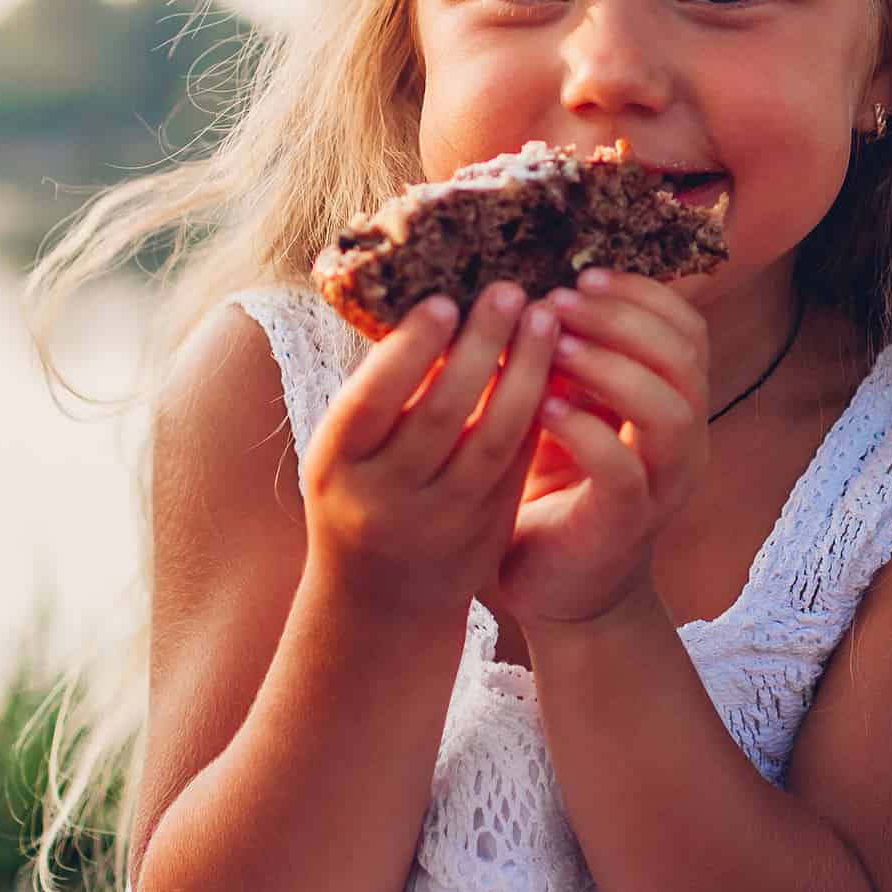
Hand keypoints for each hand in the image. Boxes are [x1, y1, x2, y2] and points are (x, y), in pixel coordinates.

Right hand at [301, 282, 561, 620]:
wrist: (380, 600)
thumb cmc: (358, 493)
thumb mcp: (344, 449)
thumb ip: (379, 393)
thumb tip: (431, 302)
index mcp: (337, 466)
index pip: (373, 399)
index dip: (410, 348)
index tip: (446, 298)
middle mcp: (388, 497)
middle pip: (442, 413)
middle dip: (481, 345)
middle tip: (511, 291)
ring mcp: (441, 520)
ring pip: (494, 437)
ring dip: (526, 371)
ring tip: (544, 319)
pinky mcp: (486, 533)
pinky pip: (518, 462)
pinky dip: (538, 409)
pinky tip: (554, 364)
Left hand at [494, 269, 710, 628]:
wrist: (550, 584)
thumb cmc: (549, 485)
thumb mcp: (558, 407)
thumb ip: (560, 357)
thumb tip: (524, 284)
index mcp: (671, 402)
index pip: (687, 329)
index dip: (642, 294)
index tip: (582, 274)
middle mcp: (681, 440)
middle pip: (686, 358)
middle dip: (623, 318)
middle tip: (561, 301)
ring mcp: (660, 485)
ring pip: (670, 411)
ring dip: (612, 367)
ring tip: (556, 348)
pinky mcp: (626, 525)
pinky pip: (625, 470)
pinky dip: (587, 431)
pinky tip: (544, 409)